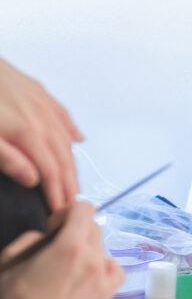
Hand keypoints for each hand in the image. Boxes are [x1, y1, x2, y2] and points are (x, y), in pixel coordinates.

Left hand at [0, 58, 83, 211]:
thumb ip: (7, 158)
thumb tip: (32, 178)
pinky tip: (77, 139)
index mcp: (26, 131)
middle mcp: (40, 116)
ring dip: (72, 160)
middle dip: (70, 180)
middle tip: (73, 201)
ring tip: (74, 179)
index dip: (57, 191)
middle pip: (63, 155)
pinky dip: (71, 129)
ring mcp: (40, 102)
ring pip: (65, 136)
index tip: (61, 208)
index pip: (49, 169)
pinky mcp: (36, 90)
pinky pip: (61, 114)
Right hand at [0, 202, 123, 298]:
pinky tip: (86, 277)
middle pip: (93, 228)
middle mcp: (94, 258)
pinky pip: (114, 268)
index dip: (67, 212)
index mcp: (70, 246)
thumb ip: (30, 240)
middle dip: (76, 231)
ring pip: (102, 248)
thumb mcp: (10, 262)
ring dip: (88, 250)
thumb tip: (46, 235)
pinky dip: (103, 267)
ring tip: (69, 267)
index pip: (84, 208)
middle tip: (57, 247)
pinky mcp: (109, 293)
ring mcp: (105, 276)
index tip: (55, 225)